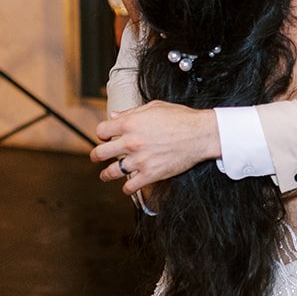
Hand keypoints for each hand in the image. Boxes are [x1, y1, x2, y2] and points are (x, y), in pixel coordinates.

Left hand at [91, 100, 220, 194]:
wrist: (200, 134)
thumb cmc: (180, 118)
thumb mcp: (154, 107)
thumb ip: (131, 112)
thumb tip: (114, 116)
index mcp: (129, 123)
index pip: (102, 131)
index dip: (102, 134)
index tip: (104, 137)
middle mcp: (130, 142)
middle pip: (101, 153)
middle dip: (97, 155)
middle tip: (97, 157)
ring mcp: (139, 160)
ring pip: (111, 172)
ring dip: (106, 174)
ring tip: (105, 175)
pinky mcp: (150, 174)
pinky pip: (130, 186)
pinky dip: (127, 188)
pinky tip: (128, 187)